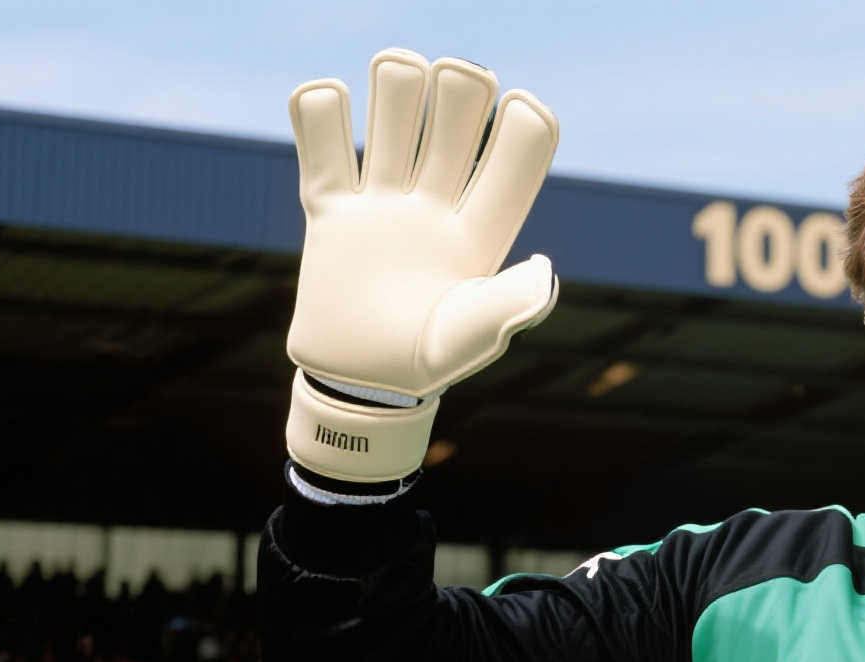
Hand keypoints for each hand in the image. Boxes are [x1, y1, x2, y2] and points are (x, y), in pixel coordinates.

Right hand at [283, 50, 559, 483]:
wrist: (357, 383)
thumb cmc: (424, 363)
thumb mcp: (468, 337)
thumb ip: (507, 304)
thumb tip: (544, 271)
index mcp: (482, 227)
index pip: (516, 157)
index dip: (527, 124)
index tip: (522, 106)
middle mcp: (437, 202)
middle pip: (456, 117)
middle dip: (460, 90)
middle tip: (453, 85)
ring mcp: (383, 200)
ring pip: (395, 111)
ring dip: (398, 81)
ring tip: (396, 75)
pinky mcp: (330, 208)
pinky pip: (322, 142)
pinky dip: (320, 108)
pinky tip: (329, 99)